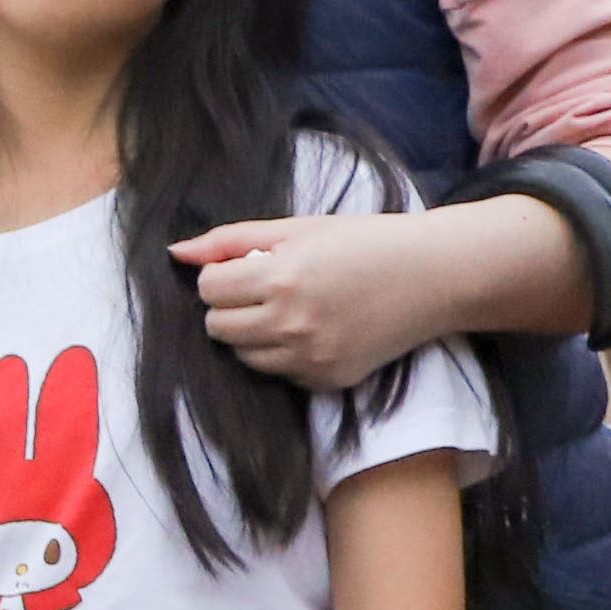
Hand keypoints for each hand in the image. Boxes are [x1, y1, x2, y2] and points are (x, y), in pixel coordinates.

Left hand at [171, 208, 447, 393]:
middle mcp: (290, 324)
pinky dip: (284, 354)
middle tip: (266, 287)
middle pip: (217, 327)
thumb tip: (176, 252)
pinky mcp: (327, 380)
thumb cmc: (367, 242)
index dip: (221, 275)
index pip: (208, 289)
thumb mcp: (300, 228)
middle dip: (231, 305)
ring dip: (253, 332)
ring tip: (291, 307)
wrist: (434, 276)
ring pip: (243, 355)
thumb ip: (232, 239)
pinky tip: (315, 328)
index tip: (245, 266)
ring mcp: (309, 358)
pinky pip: (278, 372)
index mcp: (281, 277)